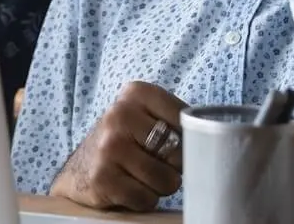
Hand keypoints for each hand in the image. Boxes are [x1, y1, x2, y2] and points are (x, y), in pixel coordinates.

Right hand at [50, 81, 186, 211]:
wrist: (79, 169)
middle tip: (156, 163)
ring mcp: (110, 147)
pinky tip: (129, 188)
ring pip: (165, 179)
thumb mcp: (144, 116)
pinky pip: (146, 198)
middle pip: (178, 151)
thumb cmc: (123, 142)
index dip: (187, 137)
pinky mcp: (103, 178)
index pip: (185, 117)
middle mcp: (120, 115)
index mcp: (135, 92)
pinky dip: (144, 200)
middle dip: (174, 166)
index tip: (173, 142)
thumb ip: (173, 118)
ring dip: (160, 186)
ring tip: (143, 176)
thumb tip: (213, 139)